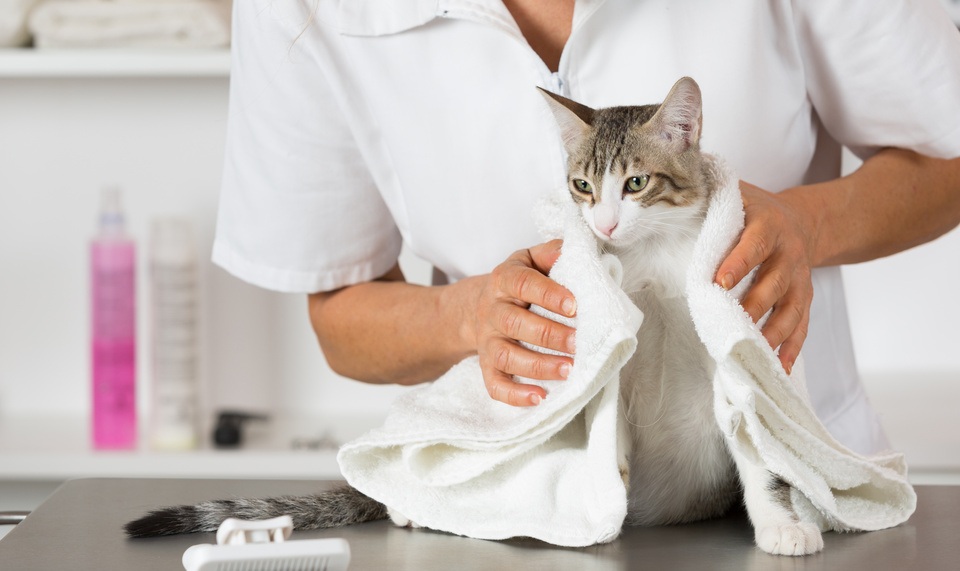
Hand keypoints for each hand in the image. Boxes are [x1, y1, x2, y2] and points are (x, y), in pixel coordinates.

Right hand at [474, 239, 577, 405]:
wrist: (480, 306)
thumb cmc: (519, 283)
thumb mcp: (532, 259)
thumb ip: (553, 253)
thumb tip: (576, 252)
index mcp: (505, 279)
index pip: (523, 283)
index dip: (548, 294)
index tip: (575, 305)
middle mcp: (491, 310)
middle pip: (514, 322)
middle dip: (549, 335)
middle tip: (578, 343)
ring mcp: (487, 340)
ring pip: (505, 355)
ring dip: (538, 366)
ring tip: (568, 370)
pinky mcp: (486, 364)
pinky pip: (494, 384)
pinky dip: (515, 395)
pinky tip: (540, 397)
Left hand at [715, 182, 814, 374]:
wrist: (803, 219)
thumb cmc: (755, 209)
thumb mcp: (738, 194)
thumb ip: (711, 196)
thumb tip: (673, 195)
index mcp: (768, 226)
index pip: (754, 245)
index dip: (738, 263)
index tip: (719, 283)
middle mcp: (789, 253)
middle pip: (775, 284)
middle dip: (754, 306)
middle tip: (731, 326)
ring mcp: (800, 278)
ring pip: (790, 309)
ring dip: (773, 333)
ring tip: (754, 353)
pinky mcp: (805, 297)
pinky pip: (802, 324)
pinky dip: (793, 348)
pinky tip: (780, 368)